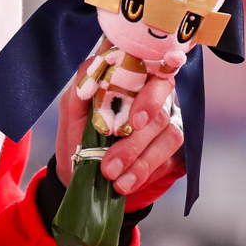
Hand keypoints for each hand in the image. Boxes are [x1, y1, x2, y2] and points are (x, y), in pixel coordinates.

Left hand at [54, 44, 189, 209]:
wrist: (78, 174)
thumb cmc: (77, 134)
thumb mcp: (71, 109)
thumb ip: (83, 84)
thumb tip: (95, 63)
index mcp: (133, 81)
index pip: (155, 69)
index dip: (155, 83)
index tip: (135, 117)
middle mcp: (155, 100)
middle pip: (163, 105)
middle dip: (140, 130)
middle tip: (118, 149)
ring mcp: (167, 126)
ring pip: (169, 135)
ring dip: (140, 160)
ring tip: (113, 176)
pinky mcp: (174, 154)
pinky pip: (171, 160)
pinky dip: (146, 173)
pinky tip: (126, 183)